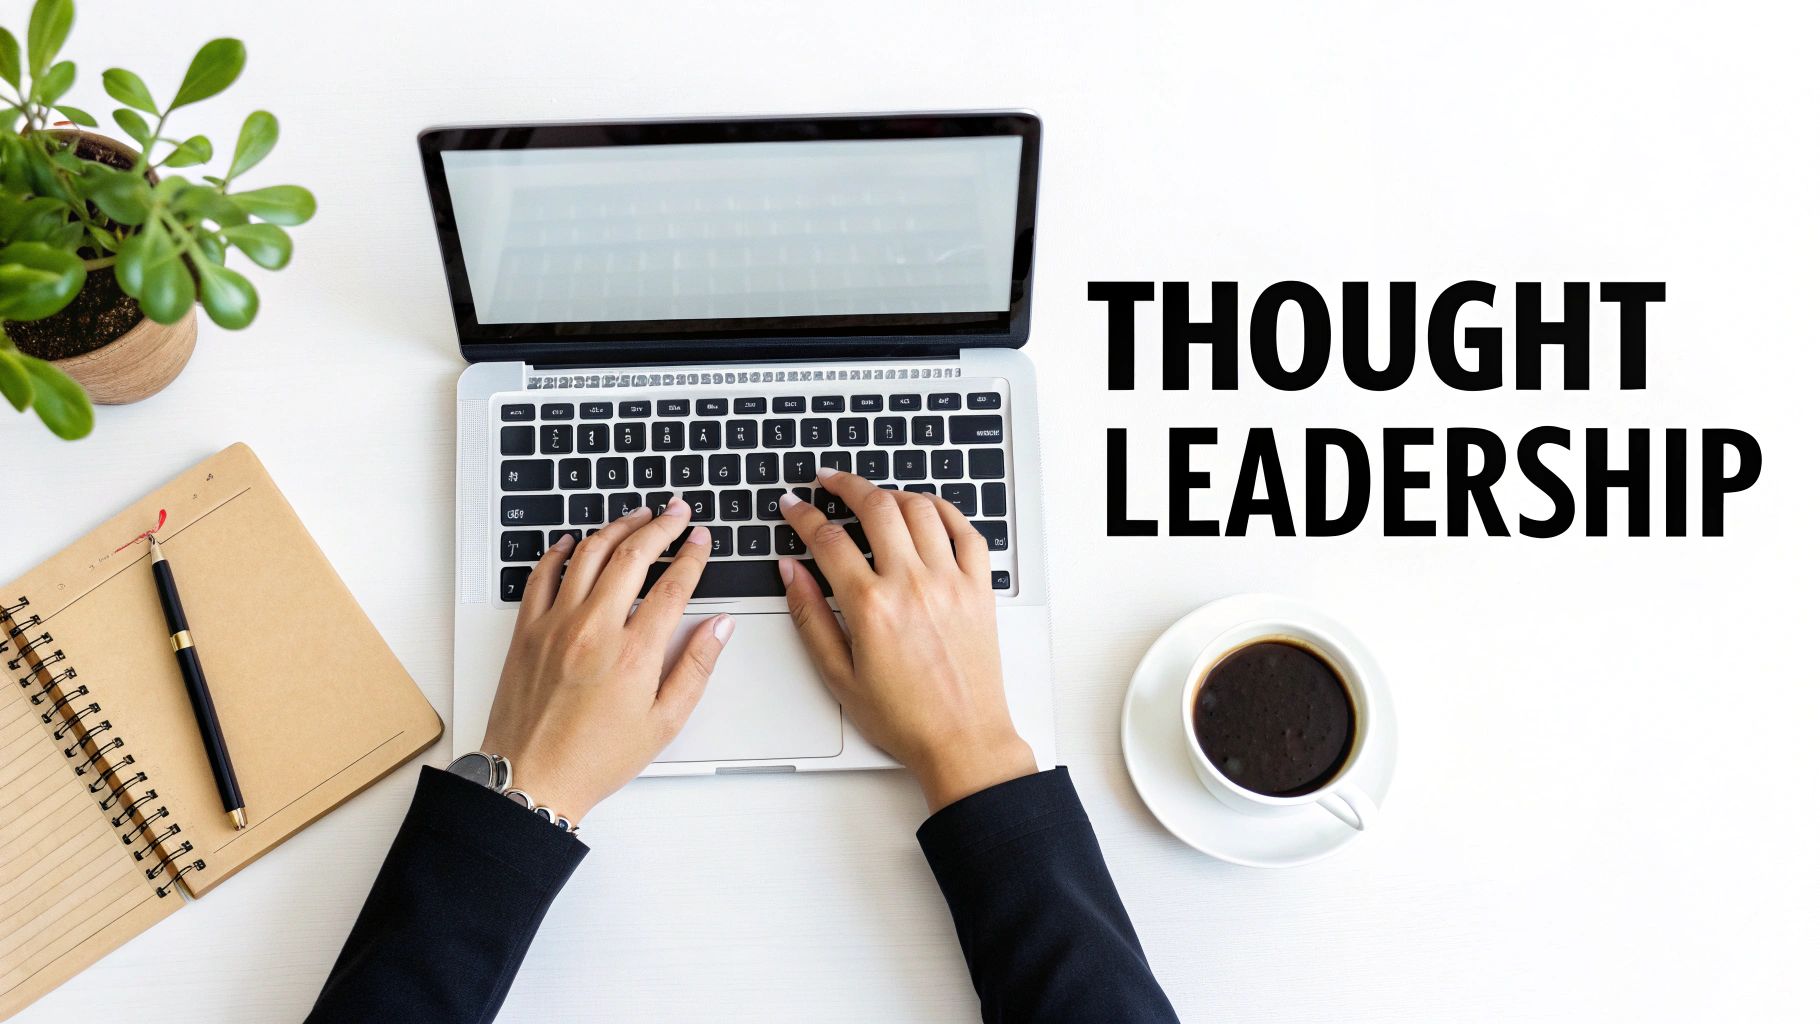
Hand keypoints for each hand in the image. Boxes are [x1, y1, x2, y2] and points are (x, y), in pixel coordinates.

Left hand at [481, 499, 734, 821]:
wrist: (531, 777)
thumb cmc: (595, 758)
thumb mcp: (663, 723)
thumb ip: (696, 668)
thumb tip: (719, 627)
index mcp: (634, 654)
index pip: (672, 586)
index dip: (692, 556)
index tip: (701, 541)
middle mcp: (594, 629)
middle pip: (632, 556)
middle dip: (661, 526)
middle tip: (677, 513)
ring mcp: (556, 625)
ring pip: (588, 554)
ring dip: (616, 528)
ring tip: (637, 516)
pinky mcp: (527, 631)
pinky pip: (542, 575)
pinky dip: (559, 551)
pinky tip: (573, 541)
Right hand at [779, 469, 1034, 811]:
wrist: (962, 740)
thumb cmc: (904, 717)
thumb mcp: (838, 674)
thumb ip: (809, 616)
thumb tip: (791, 571)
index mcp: (871, 606)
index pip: (828, 540)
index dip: (804, 516)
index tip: (794, 507)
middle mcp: (913, 584)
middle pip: (876, 507)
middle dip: (845, 484)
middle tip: (828, 481)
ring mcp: (951, 582)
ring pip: (920, 509)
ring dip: (891, 493)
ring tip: (873, 496)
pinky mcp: (979, 588)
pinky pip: (966, 530)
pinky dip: (944, 510)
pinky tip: (926, 509)